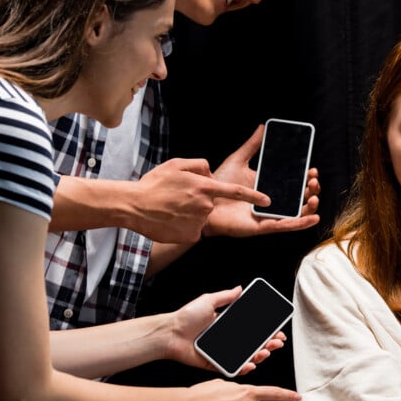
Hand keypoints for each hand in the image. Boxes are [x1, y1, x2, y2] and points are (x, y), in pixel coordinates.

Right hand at [131, 158, 268, 242]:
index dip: (254, 196)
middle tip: (178, 199)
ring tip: (171, 209)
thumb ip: (199, 165)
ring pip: (202, 217)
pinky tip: (170, 221)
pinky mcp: (191, 235)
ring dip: (190, 214)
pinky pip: (194, 230)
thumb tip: (210, 173)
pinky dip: (184, 226)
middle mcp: (205, 205)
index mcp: (204, 186)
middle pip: (211, 204)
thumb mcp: (176, 165)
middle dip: (199, 201)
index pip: (235, 191)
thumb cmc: (153, 185)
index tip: (268, 201)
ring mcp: (198, 222)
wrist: (133, 206)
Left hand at [166, 287, 286, 373]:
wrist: (169, 334)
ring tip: (265, 352)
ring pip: (246, 357)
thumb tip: (240, 288)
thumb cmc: (185, 317)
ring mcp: (222, 353)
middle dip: (268, 344)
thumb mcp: (207, 301)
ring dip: (259, 356)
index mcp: (226, 326)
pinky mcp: (214, 364)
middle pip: (253, 344)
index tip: (277, 332)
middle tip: (276, 343)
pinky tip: (251, 364)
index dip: (266, 331)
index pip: (252, 329)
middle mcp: (226, 340)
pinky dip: (243, 368)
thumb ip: (225, 296)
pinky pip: (232, 368)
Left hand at [203, 125, 320, 237]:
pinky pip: (286, 225)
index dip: (306, 176)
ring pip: (297, 213)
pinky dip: (301, 223)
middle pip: (300, 197)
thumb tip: (262, 127)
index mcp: (269, 186)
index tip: (311, 168)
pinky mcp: (263, 225)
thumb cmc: (218, 184)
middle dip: (311, 188)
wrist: (203, 201)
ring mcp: (269, 214)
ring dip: (311, 206)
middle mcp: (272, 201)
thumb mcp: (238, 160)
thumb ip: (252, 145)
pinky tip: (313, 218)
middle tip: (313, 179)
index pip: (294, 182)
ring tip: (315, 196)